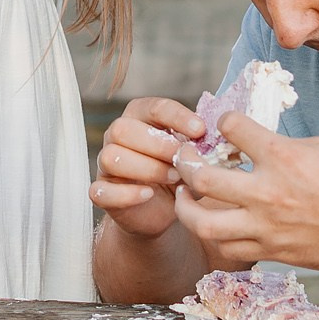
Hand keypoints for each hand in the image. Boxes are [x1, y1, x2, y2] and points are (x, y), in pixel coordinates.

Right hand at [88, 97, 206, 238]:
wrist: (160, 211)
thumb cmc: (176, 175)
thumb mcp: (191, 157)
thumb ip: (200, 145)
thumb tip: (217, 138)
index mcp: (139, 118)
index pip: (153, 107)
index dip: (177, 117)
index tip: (201, 130)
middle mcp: (117, 137)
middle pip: (122, 128)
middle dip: (157, 144)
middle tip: (183, 160)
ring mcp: (105, 165)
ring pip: (111, 157)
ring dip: (146, 167)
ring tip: (172, 178)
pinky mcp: (102, 192)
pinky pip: (101, 191)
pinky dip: (127, 193)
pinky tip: (148, 194)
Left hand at [173, 116, 318, 272]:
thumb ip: (283, 147)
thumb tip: (258, 146)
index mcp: (283, 157)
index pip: (232, 128)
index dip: (225, 121)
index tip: (225, 125)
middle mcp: (268, 193)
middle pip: (203, 180)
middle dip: (186, 166)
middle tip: (184, 161)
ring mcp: (268, 228)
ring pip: (206, 225)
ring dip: (188, 209)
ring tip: (187, 199)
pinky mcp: (275, 253)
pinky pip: (231, 249)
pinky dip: (219, 236)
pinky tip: (217, 225)